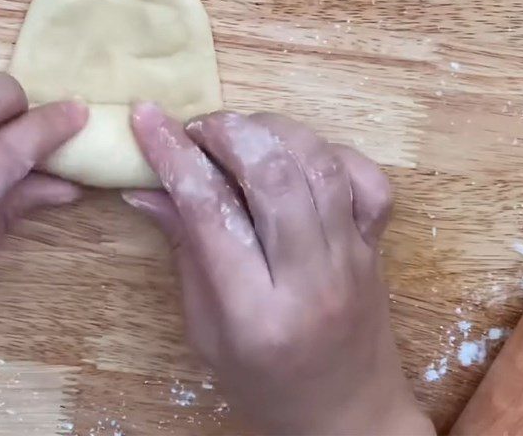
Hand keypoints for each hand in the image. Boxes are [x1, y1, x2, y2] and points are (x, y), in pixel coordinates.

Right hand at [126, 105, 433, 435]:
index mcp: (254, 313)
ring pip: (319, 165)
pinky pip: (368, 179)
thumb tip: (145, 188)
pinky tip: (300, 158)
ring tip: (241, 134)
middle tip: (198, 128)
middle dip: (228, 132)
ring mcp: (353, 257)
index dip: (173, 155)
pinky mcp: (377, 245)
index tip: (147, 117)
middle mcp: (310, 278)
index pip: (210, 211)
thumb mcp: (205, 332)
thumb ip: (183, 251)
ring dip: (273, 131)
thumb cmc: (264, 384)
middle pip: (274, 176)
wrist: (349, 419)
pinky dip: (331, 152)